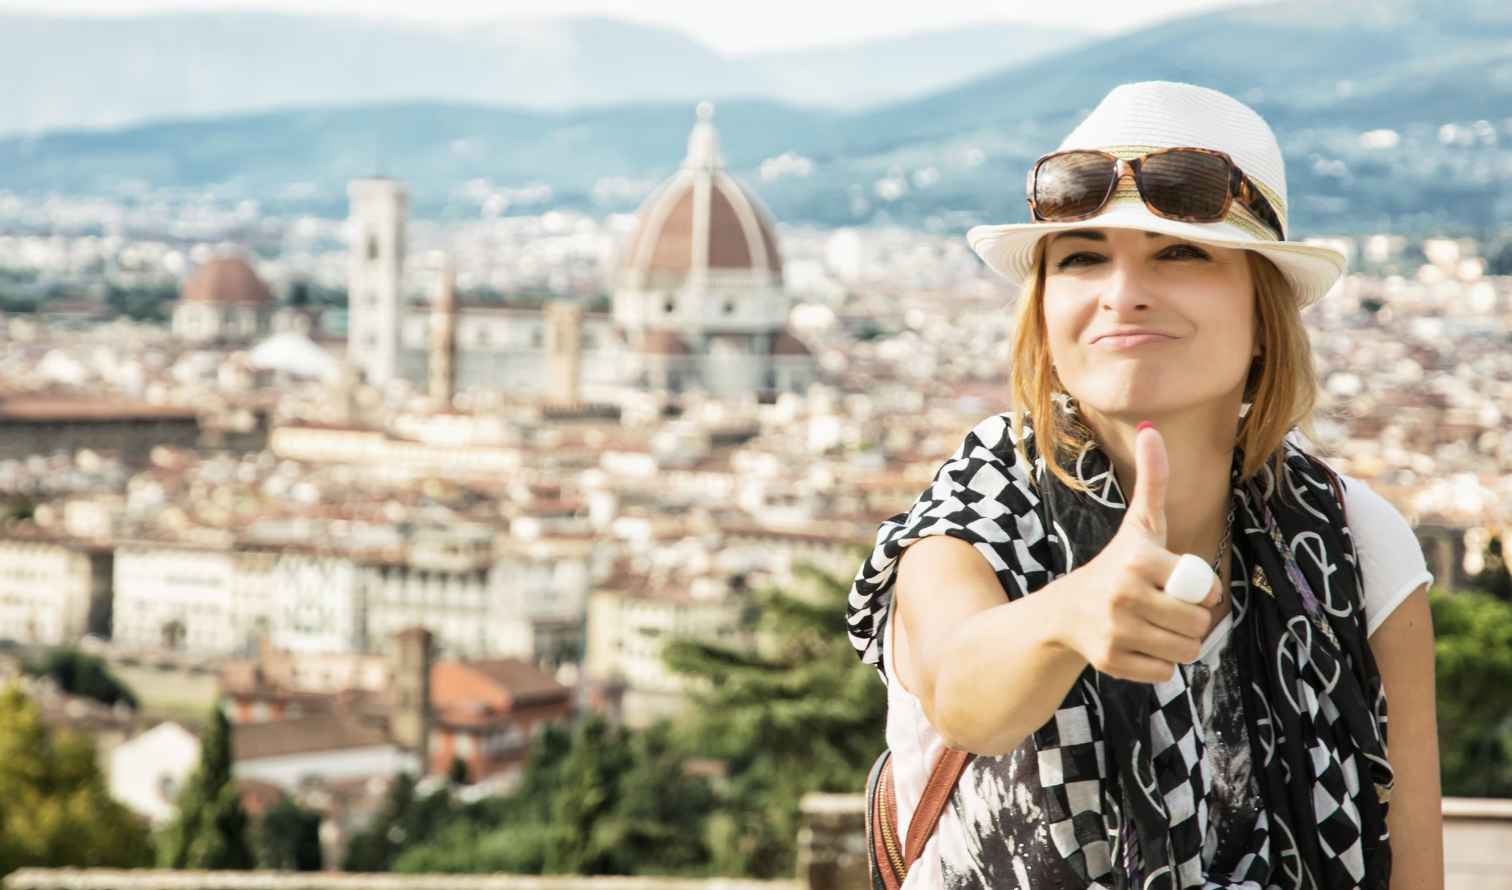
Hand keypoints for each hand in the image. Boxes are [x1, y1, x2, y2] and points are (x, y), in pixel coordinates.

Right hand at [1052, 423, 1221, 682]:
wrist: (1063, 612)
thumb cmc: (1115, 564)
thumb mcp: (1138, 525)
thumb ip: (1152, 480)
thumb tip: (1153, 430)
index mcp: (1138, 559)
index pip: (1204, 588)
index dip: (1201, 590)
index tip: (1179, 584)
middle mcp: (1124, 594)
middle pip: (1197, 623)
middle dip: (1191, 620)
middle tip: (1170, 610)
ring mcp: (1116, 631)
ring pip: (1185, 650)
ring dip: (1179, 643)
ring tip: (1158, 627)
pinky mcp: (1111, 662)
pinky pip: (1164, 672)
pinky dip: (1159, 664)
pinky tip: (1139, 646)